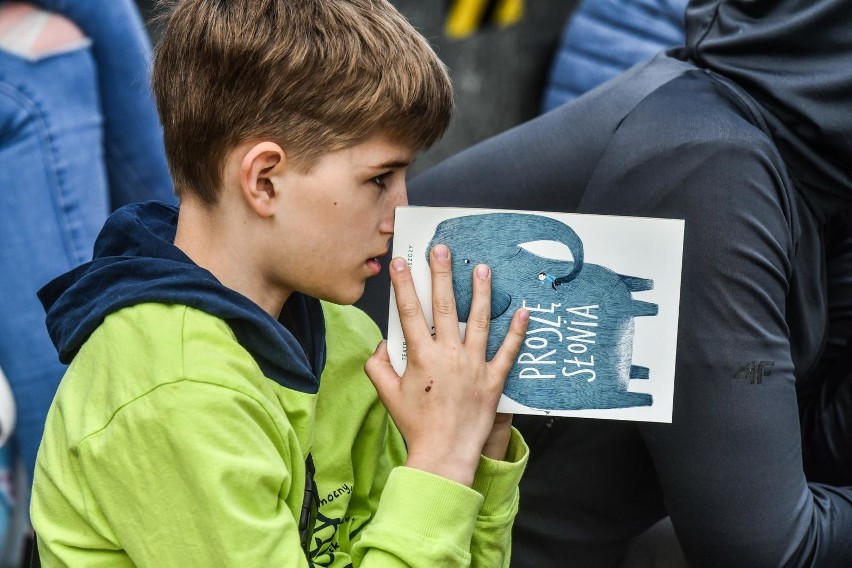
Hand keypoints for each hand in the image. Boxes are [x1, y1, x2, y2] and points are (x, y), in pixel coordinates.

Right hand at [366, 244, 528, 486]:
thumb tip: (383, 344)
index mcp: (421, 357)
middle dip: (441, 274)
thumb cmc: (416, 425)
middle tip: (442, 249)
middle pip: (444, 306)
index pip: (409, 312)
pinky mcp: (493, 379)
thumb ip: (379, 365)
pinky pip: (508, 352)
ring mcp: (474, 365)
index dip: (404, 285)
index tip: (402, 262)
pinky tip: (524, 312)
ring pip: (478, 321)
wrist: (444, 454)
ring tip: (482, 268)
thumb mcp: (388, 394)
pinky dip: (517, 333)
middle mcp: (449, 355)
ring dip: (481, 292)